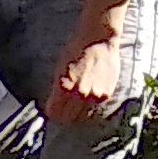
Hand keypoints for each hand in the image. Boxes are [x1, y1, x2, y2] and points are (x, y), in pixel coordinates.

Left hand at [45, 0, 133, 124]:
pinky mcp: (105, 95)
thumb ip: (58, 88)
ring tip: (74, 104)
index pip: (54, 113)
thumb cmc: (75, 51)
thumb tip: (54, 103)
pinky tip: (86, 98)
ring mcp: (93, 96)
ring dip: (76, 113)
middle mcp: (79, 94)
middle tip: (62, 110)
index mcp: (63, 87)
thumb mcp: (59, 69)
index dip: (52, 113)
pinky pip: (94, 108)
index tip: (51, 111)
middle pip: (67, 118)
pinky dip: (89, 106)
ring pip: (81, 116)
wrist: (99, 41)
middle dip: (63, 115)